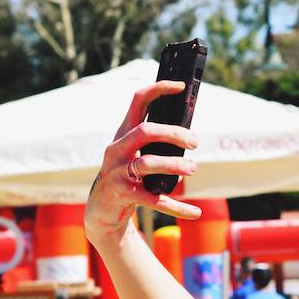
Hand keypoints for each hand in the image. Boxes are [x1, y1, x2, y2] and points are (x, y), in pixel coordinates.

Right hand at [85, 81, 201, 242]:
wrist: (102, 209)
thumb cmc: (128, 176)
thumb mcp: (136, 155)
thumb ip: (155, 143)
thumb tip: (190, 135)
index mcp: (123, 134)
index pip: (137, 102)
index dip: (158, 89)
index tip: (180, 86)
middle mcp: (117, 149)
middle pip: (145, 131)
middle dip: (173, 134)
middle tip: (195, 142)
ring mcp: (118, 172)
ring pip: (148, 163)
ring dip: (175, 165)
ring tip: (193, 168)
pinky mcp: (124, 194)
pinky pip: (154, 200)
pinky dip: (177, 207)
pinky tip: (195, 212)